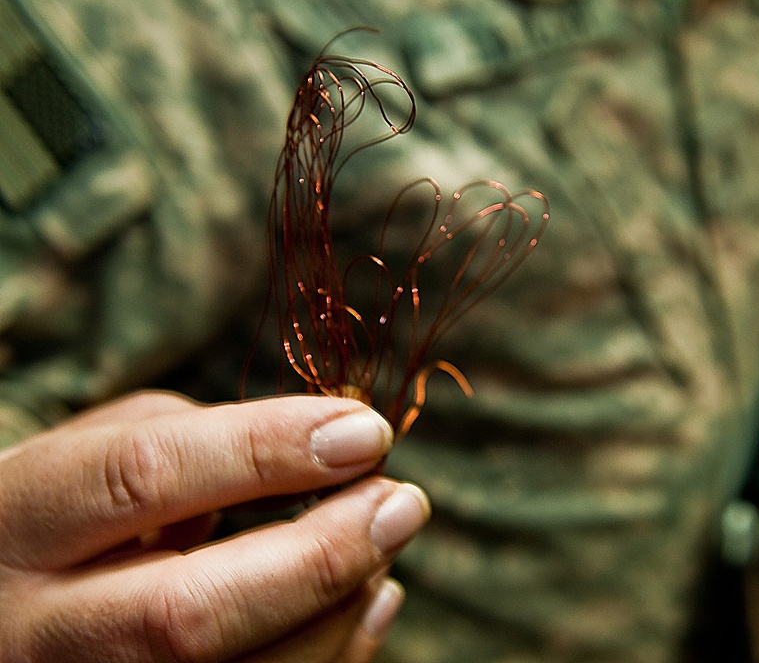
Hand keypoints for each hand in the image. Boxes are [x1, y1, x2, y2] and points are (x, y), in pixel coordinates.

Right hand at [0, 391, 429, 661]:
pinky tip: (368, 600)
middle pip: (193, 614)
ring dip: (340, 610)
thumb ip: (201, 438)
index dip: (269, 449)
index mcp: (21, 522)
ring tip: (386, 546)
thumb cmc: (69, 514)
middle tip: (403, 503)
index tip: (366, 433)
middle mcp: (38, 631)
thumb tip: (331, 445)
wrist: (9, 608)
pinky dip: (335, 654)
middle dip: (322, 555)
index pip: (147, 477)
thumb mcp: (101, 450)